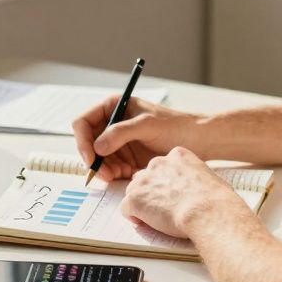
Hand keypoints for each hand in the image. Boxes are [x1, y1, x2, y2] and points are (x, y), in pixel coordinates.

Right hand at [72, 95, 201, 181]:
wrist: (198, 140)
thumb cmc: (176, 126)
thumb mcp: (147, 125)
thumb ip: (120, 133)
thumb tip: (97, 147)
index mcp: (113, 107)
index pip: (83, 122)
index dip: (82, 141)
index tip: (91, 158)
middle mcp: (112, 123)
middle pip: (88, 143)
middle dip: (94, 160)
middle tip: (105, 174)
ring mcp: (118, 141)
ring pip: (98, 159)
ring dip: (105, 169)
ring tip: (121, 173)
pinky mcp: (126, 156)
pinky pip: (110, 167)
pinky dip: (115, 173)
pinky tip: (128, 173)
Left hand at [120, 147, 241, 237]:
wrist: (207, 212)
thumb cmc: (216, 200)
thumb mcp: (209, 178)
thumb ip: (196, 178)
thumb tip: (199, 188)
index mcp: (178, 156)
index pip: (163, 167)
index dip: (167, 184)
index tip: (174, 195)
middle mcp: (158, 163)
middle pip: (146, 178)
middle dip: (153, 192)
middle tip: (166, 208)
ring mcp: (144, 180)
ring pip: (135, 192)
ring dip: (143, 205)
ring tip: (159, 218)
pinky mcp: (135, 198)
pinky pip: (126, 209)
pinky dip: (134, 217)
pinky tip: (147, 223)